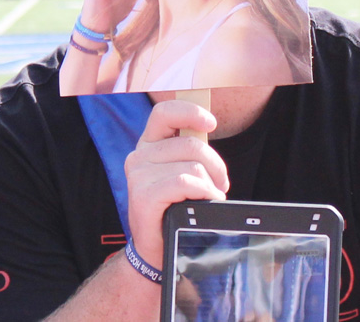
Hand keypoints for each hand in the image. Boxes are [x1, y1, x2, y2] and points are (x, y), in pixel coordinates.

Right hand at [124, 98, 228, 268]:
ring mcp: (138, 175)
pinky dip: (203, 193)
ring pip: (192, 166)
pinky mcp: (144, 195)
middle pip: (190, 144)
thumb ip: (188, 151)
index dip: (190, 112)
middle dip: (216, 165)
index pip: (164, 112)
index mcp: (148, 145)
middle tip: (220, 183)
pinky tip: (203, 204)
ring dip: (211, 185)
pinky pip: (186, 183)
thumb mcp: (178, 173)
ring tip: (210, 198)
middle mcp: (139, 155)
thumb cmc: (173, 208)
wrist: (155, 247)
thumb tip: (206, 127)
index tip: (211, 123)